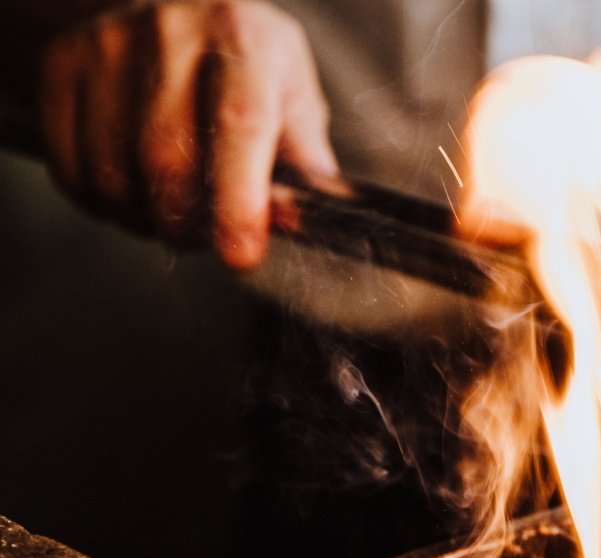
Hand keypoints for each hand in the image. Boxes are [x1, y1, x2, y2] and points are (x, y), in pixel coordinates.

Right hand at [38, 0, 336, 269]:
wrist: (179, 10)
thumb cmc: (246, 64)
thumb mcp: (293, 96)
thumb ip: (301, 160)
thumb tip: (294, 221)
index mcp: (243, 37)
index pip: (239, 124)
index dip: (239, 202)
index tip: (240, 254)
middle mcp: (171, 32)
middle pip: (167, 158)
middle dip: (189, 224)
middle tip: (208, 238)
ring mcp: (107, 45)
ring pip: (113, 171)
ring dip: (145, 218)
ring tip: (172, 212)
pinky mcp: (63, 64)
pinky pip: (71, 166)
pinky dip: (102, 202)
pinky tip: (132, 192)